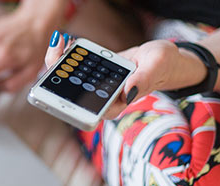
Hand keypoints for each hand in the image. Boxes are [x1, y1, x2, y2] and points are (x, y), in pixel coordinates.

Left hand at [44, 38, 207, 118]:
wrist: (162, 59)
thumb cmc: (164, 65)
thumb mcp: (156, 67)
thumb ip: (143, 79)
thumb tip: (127, 94)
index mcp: (117, 104)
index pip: (90, 110)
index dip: (73, 105)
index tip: (62, 91)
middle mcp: (104, 99)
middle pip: (74, 95)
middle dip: (59, 77)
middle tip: (55, 56)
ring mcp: (98, 86)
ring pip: (72, 80)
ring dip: (61, 64)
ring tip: (58, 43)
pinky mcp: (95, 73)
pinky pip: (77, 67)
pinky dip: (69, 56)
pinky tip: (65, 41)